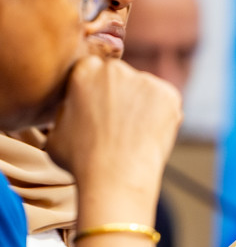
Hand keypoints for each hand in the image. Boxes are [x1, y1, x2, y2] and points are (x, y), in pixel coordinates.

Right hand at [46, 56, 180, 217]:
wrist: (115, 177)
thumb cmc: (81, 161)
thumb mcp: (55, 131)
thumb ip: (66, 110)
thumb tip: (74, 107)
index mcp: (83, 70)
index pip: (95, 72)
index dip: (99, 94)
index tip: (101, 113)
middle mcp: (114, 69)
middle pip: (122, 78)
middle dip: (122, 96)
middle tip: (120, 126)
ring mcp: (144, 80)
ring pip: (145, 91)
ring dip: (143, 106)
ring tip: (135, 136)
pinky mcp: (169, 95)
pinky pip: (166, 102)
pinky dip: (163, 116)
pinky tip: (150, 135)